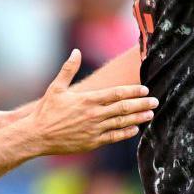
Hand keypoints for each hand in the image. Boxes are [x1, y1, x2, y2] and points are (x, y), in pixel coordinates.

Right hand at [23, 49, 156, 155]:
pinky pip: (113, 137)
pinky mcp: (92, 142)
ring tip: (150, 114)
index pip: (116, 94)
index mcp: (87, 99)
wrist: (37, 135)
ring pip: (121, 123)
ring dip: (138, 118)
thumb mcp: (56, 87)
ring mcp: (94, 129)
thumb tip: (76, 51)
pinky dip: (125, 133)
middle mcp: (93, 114)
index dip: (132, 91)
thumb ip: (68, 69)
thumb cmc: (46, 111)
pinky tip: (135, 129)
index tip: (145, 89)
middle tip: (155, 101)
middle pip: (123, 108)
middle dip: (141, 104)